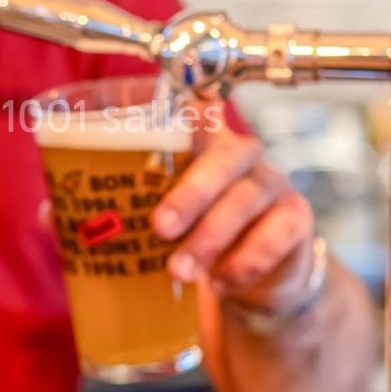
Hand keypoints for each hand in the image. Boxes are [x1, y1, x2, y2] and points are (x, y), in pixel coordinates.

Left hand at [152, 117, 316, 315]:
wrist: (264, 271)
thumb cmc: (207, 232)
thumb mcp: (178, 217)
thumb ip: (149, 209)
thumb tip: (93, 224)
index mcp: (207, 145)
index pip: (200, 114)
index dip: (191, 108)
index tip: (174, 111)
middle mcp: (244, 155)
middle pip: (223, 160)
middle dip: (189, 195)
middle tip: (159, 228)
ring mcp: (274, 183)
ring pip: (244, 200)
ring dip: (209, 238)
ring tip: (180, 271)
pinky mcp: (296, 217)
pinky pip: (274, 235)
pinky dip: (244, 262)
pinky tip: (220, 284)